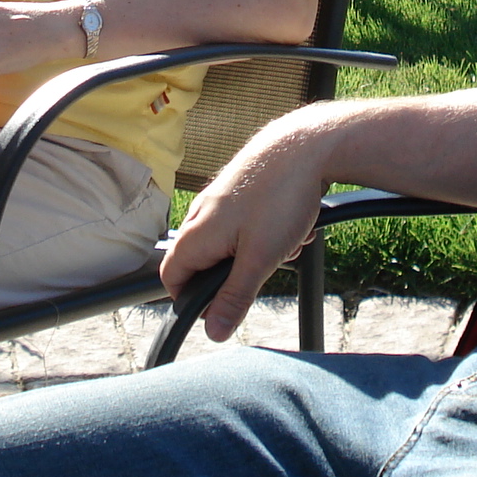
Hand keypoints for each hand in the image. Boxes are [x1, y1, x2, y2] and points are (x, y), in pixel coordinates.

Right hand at [160, 109, 333, 342]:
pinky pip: (247, 225)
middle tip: (266, 269)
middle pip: (204, 263)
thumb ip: (234, 297)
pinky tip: (294, 225)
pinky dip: (268, 233)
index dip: (193, 300)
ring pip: (231, 244)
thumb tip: (212, 331)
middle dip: (236, 275)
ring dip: (259, 253)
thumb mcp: (259, 259)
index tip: (224, 305)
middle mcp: (201, 215)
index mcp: (196, 234)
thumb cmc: (279, 198)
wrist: (304, 145)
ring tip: (288, 243)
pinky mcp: (240, 190)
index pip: (172, 279)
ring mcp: (220, 200)